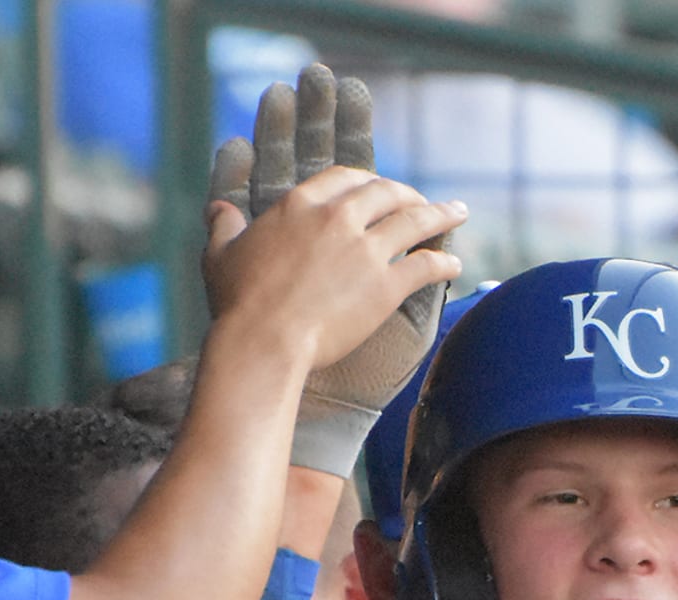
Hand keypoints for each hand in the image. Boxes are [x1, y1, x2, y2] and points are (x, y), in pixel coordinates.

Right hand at [206, 63, 462, 474]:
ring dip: (442, 214)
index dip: (367, 180)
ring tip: (459, 212)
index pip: (345, 177)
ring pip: (415, 220)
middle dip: (408, 192)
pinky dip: (444, 262)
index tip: (377, 187)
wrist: (263, 342)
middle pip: (386, 191)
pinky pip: (425, 265)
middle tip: (421, 199)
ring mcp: (365, 250)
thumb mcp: (219, 255)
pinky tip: (455, 266)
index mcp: (300, 204)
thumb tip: (218, 208)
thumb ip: (223, 225)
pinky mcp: (386, 285)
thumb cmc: (237, 304)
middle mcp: (337, 217)